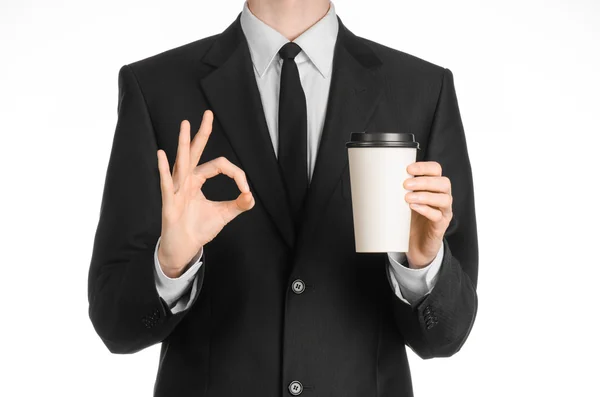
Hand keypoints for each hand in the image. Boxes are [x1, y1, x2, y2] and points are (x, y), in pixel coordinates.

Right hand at [156, 110, 254, 276]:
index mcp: (197, 180)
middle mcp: (186, 180)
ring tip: (185, 125)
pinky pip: (166, 183)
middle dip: (202, 133)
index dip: (236, 174)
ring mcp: (176, 189)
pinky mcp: (169, 202)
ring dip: (183, 144)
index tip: (246, 190)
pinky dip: (164, 170)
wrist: (184, 248)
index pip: (219, 166)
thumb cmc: (198, 229)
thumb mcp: (223, 215)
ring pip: (181, 162)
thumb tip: (251, 196)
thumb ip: (238, 204)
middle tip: (208, 114)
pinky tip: (162, 154)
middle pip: (195, 152)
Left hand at [403, 161, 452, 268]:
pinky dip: (426, 210)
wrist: (416, 244)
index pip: (436, 170)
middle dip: (424, 181)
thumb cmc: (410, 219)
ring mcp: (443, 211)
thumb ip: (400, 189)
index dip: (424, 167)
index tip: (408, 169)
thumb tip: (380, 178)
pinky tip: (414, 207)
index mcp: (434, 186)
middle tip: (405, 184)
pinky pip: (438, 216)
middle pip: (443, 183)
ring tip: (407, 198)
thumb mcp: (404, 200)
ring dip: (425, 196)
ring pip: (444, 199)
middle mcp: (442, 197)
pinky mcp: (441, 225)